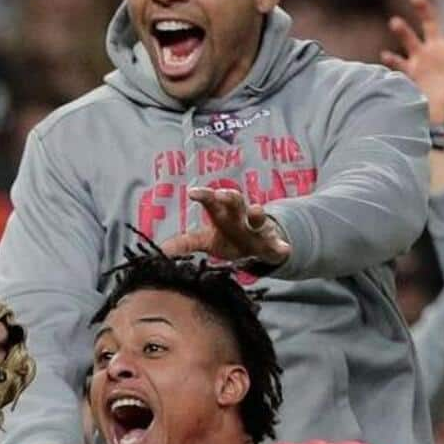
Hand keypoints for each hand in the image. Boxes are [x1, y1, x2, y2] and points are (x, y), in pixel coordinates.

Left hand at [159, 187, 291, 268]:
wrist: (260, 247)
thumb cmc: (228, 239)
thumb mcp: (205, 241)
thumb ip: (184, 243)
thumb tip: (159, 251)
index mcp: (222, 214)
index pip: (211, 201)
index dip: (204, 196)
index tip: (192, 192)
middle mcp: (240, 217)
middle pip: (235, 202)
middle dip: (229, 197)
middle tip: (222, 194)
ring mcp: (258, 229)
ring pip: (258, 218)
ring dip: (257, 214)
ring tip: (256, 210)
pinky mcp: (272, 244)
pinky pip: (278, 246)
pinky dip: (281, 246)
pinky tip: (284, 249)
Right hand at [381, 0, 443, 125]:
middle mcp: (438, 52)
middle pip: (431, 25)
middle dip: (424, 10)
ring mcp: (422, 62)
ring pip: (411, 41)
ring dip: (403, 32)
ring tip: (395, 22)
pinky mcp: (411, 75)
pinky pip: (399, 64)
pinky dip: (392, 60)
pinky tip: (386, 55)